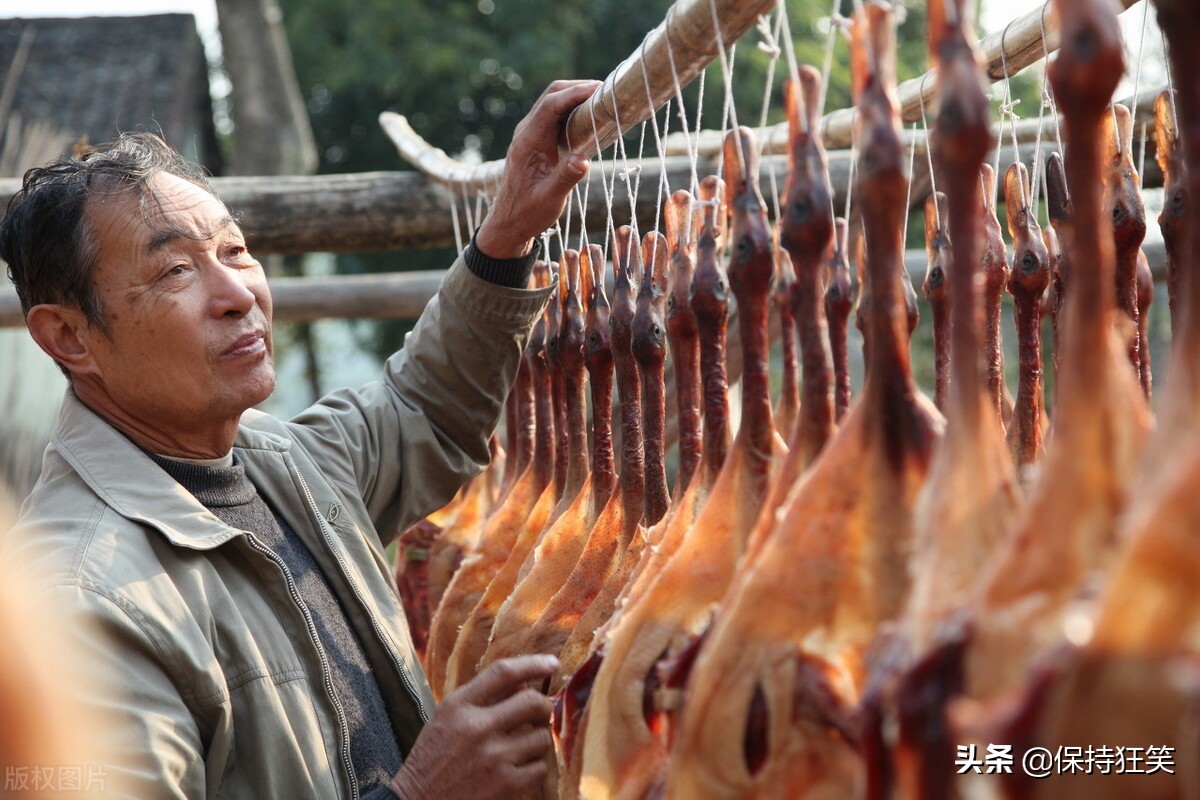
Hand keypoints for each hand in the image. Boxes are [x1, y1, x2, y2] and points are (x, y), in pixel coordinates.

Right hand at [389, 655, 558, 799]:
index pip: (503, 673)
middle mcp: (477, 728)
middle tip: (540, 714)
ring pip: (541, 737)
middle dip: (543, 706)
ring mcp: (493, 757)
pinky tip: (518, 768)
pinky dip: (535, 767)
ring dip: (537, 740)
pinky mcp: (506, 785)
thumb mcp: (447, 718)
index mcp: (458, 706)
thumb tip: (525, 683)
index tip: (552, 663)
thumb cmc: (433, 758)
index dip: (533, 663)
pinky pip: (541, 767)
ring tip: (521, 747)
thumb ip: (482, 698)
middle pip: (532, 701)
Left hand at [475, 79, 601, 258]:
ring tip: (602, 100)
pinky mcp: (536, 140)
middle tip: (606, 92)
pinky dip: (572, 109)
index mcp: (528, 142)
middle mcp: (526, 132)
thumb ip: (566, 178)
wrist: (509, 222)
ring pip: (553, 102)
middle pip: (552, 95)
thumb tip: (583, 159)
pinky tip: (589, 117)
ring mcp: (530, 134)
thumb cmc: (528, 213)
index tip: (600, 90)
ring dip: (576, 96)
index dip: (575, 93)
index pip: (551, 105)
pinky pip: (554, 115)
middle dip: (578, 88)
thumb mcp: (550, 199)